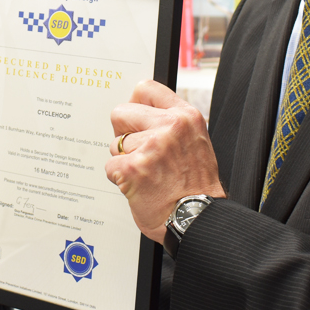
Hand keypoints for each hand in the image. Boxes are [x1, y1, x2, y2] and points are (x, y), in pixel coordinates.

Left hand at [105, 80, 224, 243]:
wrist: (198, 220)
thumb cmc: (195, 188)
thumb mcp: (195, 143)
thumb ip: (171, 125)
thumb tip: (141, 114)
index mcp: (186, 117)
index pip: (146, 89)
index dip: (135, 104)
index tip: (134, 118)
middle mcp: (170, 127)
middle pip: (121, 112)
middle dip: (123, 133)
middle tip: (139, 153)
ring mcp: (150, 146)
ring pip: (115, 143)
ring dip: (124, 160)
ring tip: (147, 175)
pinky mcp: (133, 167)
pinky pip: (110, 166)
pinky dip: (120, 179)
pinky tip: (140, 186)